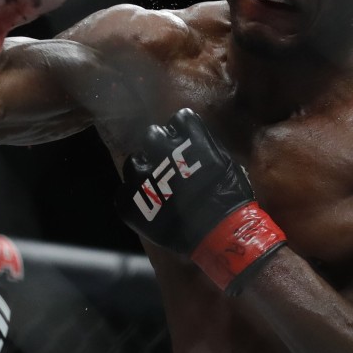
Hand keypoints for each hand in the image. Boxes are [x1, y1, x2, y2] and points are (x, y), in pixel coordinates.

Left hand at [115, 108, 285, 294]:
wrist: (218, 234)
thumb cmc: (229, 199)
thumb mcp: (225, 162)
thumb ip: (204, 147)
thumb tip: (193, 142)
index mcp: (188, 137)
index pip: (180, 119)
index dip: (182, 132)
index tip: (185, 143)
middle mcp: (161, 149)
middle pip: (151, 134)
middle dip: (158, 146)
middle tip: (167, 163)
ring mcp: (142, 175)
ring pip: (133, 162)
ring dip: (143, 171)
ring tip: (155, 187)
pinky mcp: (130, 200)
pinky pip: (124, 193)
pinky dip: (134, 199)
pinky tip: (150, 207)